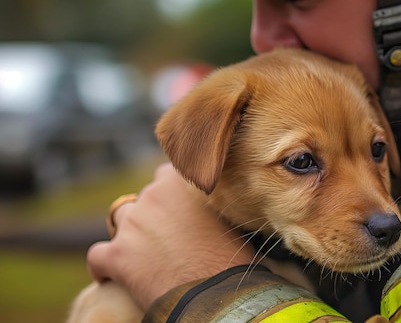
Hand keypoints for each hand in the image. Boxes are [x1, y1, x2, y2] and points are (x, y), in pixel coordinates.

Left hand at [87, 163, 255, 309]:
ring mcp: (132, 225)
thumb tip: (209, 206)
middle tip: (167, 239)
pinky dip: (103, 266)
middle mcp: (153, 196)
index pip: (166, 173)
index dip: (170, 192)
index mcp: (181, 182)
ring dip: (128, 233)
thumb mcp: (228, 218)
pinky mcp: (116, 256)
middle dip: (152, 214)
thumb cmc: (232, 260)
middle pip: (144, 197)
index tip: (177, 208)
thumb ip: (210, 203)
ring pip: (119, 220)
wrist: (218, 298)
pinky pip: (97, 256)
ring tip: (142, 255)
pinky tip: (111, 276)